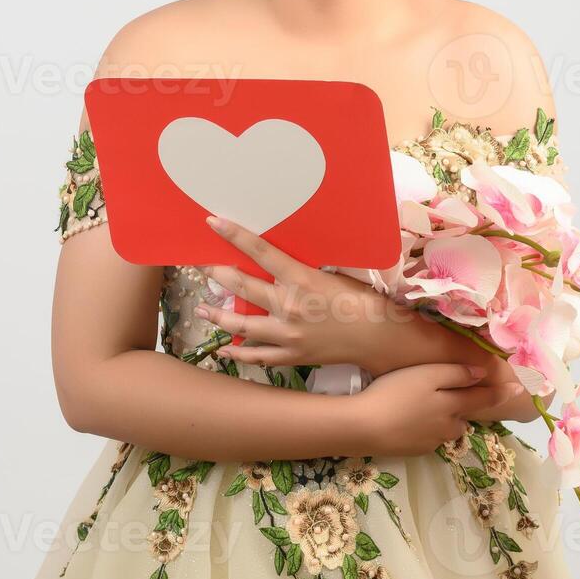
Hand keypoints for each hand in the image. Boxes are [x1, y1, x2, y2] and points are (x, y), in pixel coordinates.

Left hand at [197, 214, 414, 371]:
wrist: (380, 337)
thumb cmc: (362, 299)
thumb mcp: (334, 274)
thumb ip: (302, 270)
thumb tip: (277, 258)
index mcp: (301, 279)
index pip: (260, 251)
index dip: (234, 235)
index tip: (213, 222)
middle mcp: (289, 306)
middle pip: (242, 285)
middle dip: (216, 273)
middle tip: (199, 265)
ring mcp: (288, 335)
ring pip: (241, 324)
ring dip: (218, 315)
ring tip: (201, 309)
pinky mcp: (292, 356)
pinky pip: (258, 356)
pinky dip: (238, 353)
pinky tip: (223, 349)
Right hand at [353, 363, 522, 455]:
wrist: (365, 427)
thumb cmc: (395, 393)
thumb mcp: (426, 375)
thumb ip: (456, 374)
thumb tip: (483, 373)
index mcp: (453, 405)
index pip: (484, 399)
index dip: (501, 394)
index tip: (521, 390)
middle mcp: (448, 427)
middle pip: (463, 417)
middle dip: (464, 408)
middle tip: (454, 395)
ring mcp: (431, 442)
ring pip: (446, 429)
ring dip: (444, 420)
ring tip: (425, 406)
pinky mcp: (414, 450)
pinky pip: (428, 437)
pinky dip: (425, 429)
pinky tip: (408, 420)